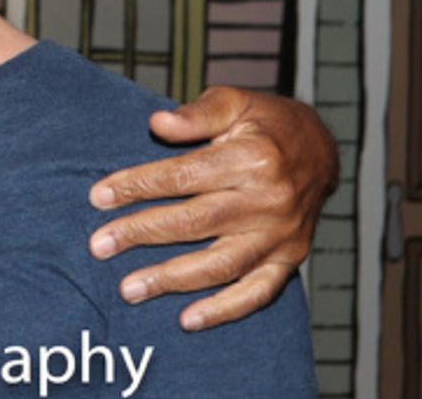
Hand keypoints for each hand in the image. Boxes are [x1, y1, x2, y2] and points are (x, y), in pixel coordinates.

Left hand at [88, 86, 336, 330]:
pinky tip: (187, 319)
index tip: (98, 196)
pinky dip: (223, 310)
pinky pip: (256, 293)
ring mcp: (281, 236)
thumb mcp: (235, 101)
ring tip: (128, 288)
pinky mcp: (289, 260)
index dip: (138, 186)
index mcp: (253, 158)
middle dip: (141, 234)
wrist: (322, 150)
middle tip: (98, 245)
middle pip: (194, 223)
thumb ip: (196, 114)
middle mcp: (269, 201)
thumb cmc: (266, 123)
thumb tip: (158, 122)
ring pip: (220, 264)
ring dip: (171, 279)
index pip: (183, 177)